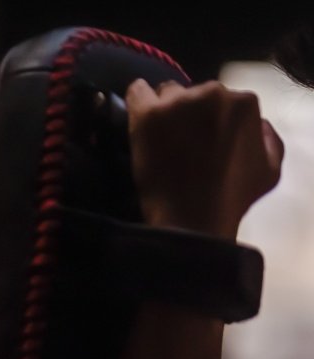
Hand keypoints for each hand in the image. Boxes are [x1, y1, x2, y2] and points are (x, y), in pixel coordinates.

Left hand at [126, 78, 283, 237]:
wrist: (192, 218)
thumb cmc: (232, 197)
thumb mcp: (270, 167)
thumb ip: (267, 136)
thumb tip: (256, 122)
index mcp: (244, 102)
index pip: (222, 98)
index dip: (211, 119)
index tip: (203, 138)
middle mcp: (212, 93)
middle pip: (194, 93)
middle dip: (189, 113)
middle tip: (181, 142)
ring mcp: (178, 102)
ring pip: (167, 94)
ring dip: (165, 110)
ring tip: (161, 139)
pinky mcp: (148, 114)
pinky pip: (137, 91)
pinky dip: (137, 99)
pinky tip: (140, 115)